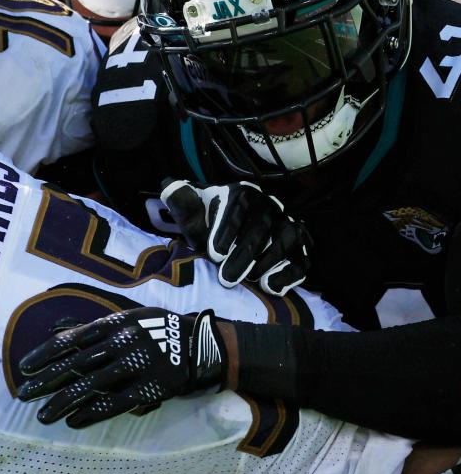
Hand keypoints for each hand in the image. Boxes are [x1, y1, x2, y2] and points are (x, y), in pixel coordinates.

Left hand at [16, 308, 225, 427]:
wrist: (199, 344)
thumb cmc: (155, 328)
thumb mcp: (124, 316)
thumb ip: (90, 326)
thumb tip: (55, 329)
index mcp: (113, 322)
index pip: (71, 340)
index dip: (45, 353)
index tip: (24, 367)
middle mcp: (121, 342)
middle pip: (76, 364)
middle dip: (46, 381)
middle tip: (23, 394)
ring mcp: (135, 366)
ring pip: (92, 386)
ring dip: (63, 402)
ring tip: (43, 415)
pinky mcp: (149, 388)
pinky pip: (116, 403)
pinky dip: (93, 413)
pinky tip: (73, 421)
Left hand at [159, 179, 311, 295]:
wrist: (228, 237)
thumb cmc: (209, 226)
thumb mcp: (193, 214)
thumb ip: (181, 202)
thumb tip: (170, 187)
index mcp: (242, 193)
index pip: (237, 208)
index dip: (227, 231)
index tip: (213, 253)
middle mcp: (269, 206)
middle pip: (260, 229)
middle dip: (243, 255)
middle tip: (226, 278)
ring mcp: (287, 225)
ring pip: (285, 241)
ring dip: (266, 264)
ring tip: (248, 281)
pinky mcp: (299, 248)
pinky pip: (302, 259)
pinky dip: (289, 274)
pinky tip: (271, 286)